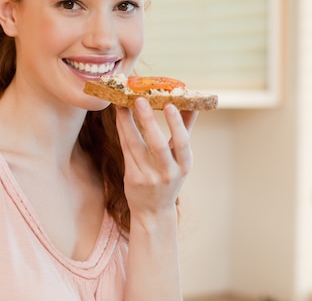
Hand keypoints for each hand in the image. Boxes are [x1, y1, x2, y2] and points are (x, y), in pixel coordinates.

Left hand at [115, 97, 197, 222]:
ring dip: (128, 123)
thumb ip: (185, 130)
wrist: (154, 211)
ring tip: (122, 105)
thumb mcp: (182, 159)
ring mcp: (149, 177)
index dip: (176, 124)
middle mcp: (168, 172)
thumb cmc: (169, 177)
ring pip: (136, 146)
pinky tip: (119, 118)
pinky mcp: (133, 179)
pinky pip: (126, 151)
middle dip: (149, 121)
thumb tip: (192, 103)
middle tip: (140, 100)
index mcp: (184, 165)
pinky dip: (122, 132)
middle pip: (158, 145)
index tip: (170, 104)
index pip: (182, 142)